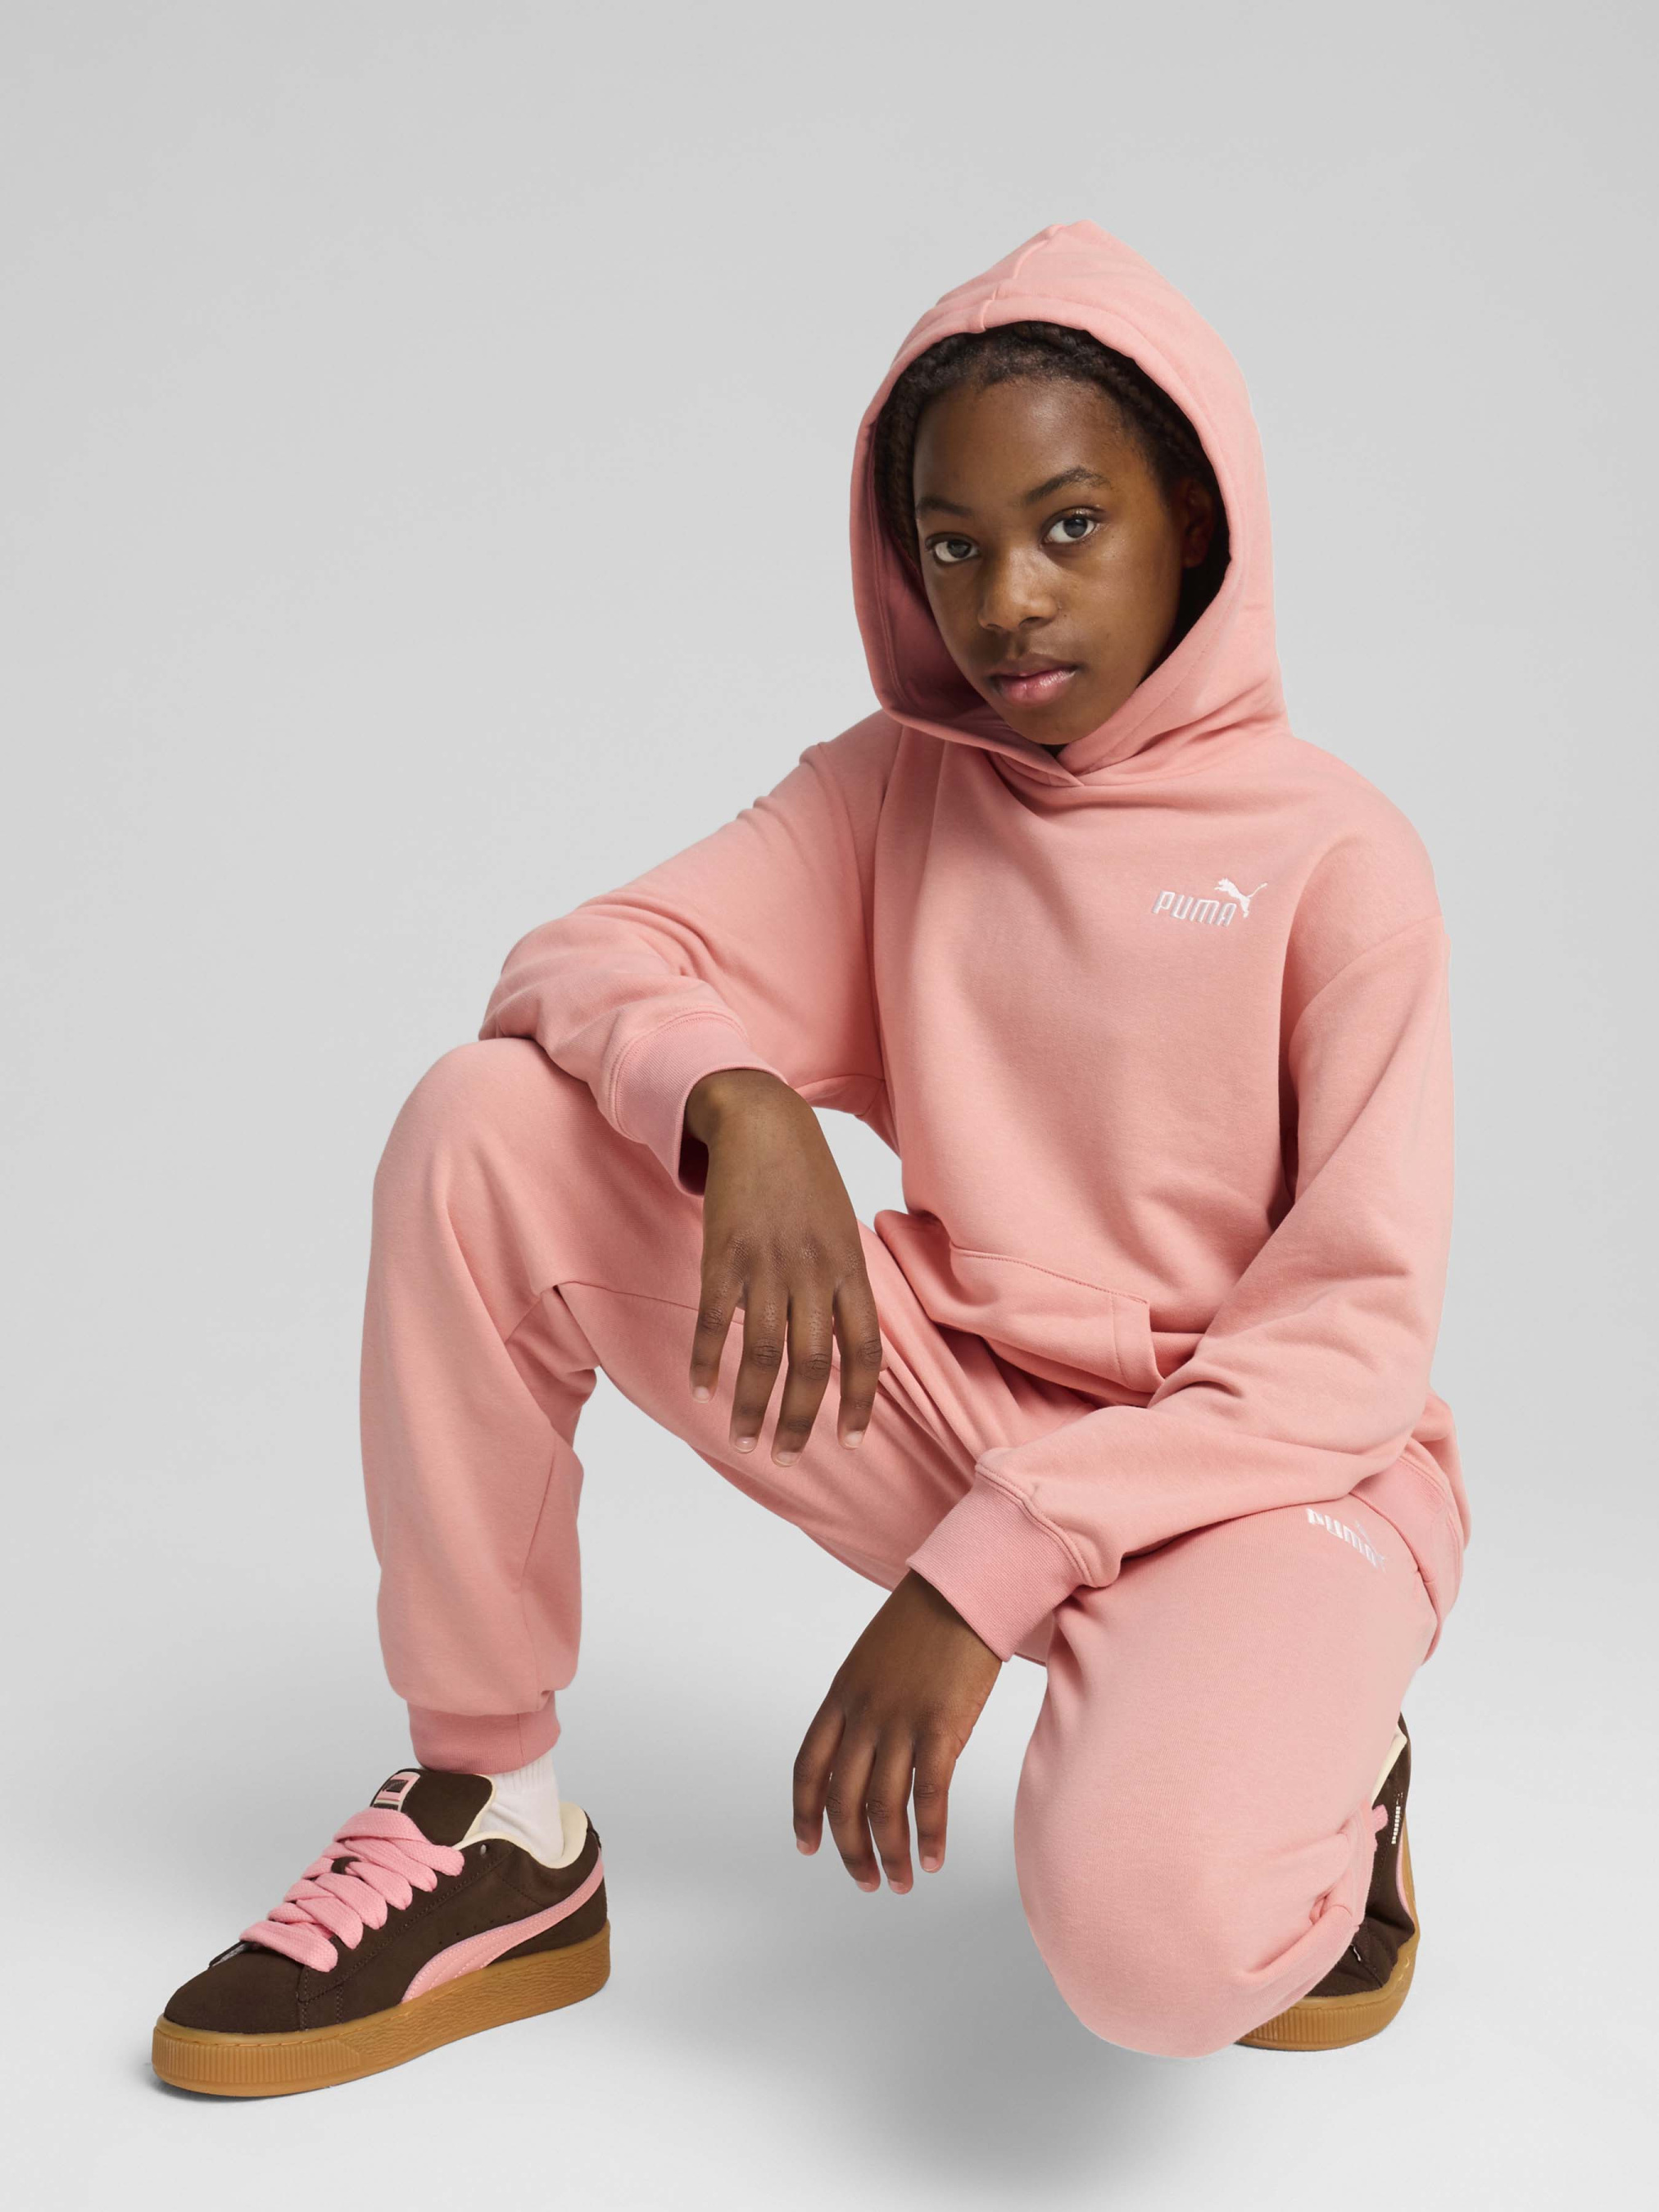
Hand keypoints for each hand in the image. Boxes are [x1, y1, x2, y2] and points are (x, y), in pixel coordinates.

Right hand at [684, 1069, 881, 1467]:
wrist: (760, 1118)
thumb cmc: (805, 1177)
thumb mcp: (840, 1226)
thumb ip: (843, 1281)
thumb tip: (844, 1339)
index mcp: (849, 1267)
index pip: (864, 1351)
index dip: (860, 1401)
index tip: (852, 1441)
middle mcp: (812, 1272)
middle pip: (813, 1365)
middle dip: (802, 1421)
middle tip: (788, 1459)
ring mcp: (766, 1264)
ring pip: (764, 1354)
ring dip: (754, 1406)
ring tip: (746, 1441)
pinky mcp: (723, 1254)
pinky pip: (714, 1320)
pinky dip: (707, 1360)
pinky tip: (701, 1390)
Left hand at [792, 1571, 1001, 1892]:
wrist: (964, 1590)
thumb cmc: (927, 1620)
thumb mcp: (875, 1659)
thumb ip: (864, 1703)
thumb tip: (866, 1748)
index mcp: (841, 1696)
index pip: (807, 1768)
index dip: (805, 1813)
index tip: (808, 1847)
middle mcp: (862, 1714)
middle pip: (842, 1800)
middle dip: (850, 1849)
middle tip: (865, 1880)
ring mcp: (899, 1721)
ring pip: (882, 1807)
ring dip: (889, 1853)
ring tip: (899, 1881)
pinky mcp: (940, 1726)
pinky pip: (928, 1796)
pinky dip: (929, 1835)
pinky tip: (933, 1858)